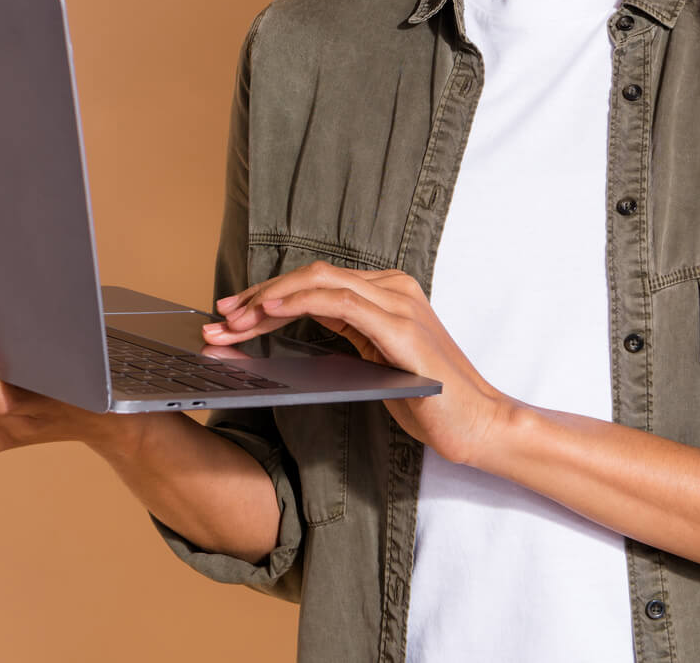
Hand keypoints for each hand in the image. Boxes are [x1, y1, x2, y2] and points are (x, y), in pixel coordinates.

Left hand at [201, 261, 515, 467]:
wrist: (478, 423)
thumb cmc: (429, 399)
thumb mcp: (377, 360)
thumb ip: (349, 334)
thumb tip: (298, 324)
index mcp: (387, 292)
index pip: (316, 282)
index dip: (269, 294)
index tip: (233, 313)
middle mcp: (393, 287)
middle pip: (311, 276)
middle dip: (259, 295)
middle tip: (221, 317)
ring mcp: (398, 303)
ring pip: (319, 282)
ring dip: (269, 299)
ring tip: (235, 319)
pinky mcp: (399, 327)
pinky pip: (340, 302)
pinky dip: (300, 301)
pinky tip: (270, 310)